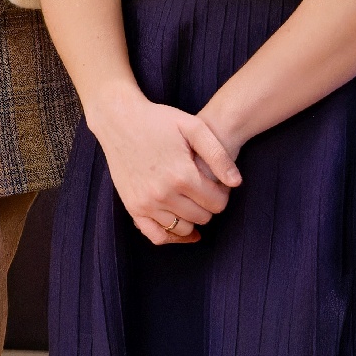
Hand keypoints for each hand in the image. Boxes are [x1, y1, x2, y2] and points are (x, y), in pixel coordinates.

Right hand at [88, 88, 239, 245]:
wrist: (119, 119)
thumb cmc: (159, 120)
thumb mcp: (194, 127)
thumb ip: (218, 156)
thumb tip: (236, 183)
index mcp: (182, 175)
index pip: (217, 203)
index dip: (223, 193)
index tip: (217, 182)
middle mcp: (164, 194)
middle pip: (202, 217)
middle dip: (209, 205)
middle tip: (204, 188)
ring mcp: (146, 203)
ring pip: (183, 228)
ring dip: (192, 217)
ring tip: (191, 199)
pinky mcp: (133, 207)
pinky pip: (156, 236)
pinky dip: (172, 236)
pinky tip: (182, 227)